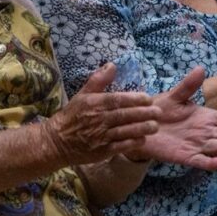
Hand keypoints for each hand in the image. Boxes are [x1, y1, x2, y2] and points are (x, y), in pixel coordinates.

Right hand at [42, 63, 161, 165]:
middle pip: (124, 115)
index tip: (148, 98)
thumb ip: (98, 80)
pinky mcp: (102, 151)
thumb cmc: (72, 116)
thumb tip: (112, 64)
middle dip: (143, 113)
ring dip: (141, 128)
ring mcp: (100, 136)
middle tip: (159, 112)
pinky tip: (143, 139)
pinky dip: (132, 143)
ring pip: (125, 131)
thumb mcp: (82, 94)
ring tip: (155, 126)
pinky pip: (120, 146)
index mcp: (95, 104)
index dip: (134, 99)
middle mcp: (98, 120)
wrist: (57, 141)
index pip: (117, 100)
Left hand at [126, 68, 216, 170]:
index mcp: (205, 117)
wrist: (141, 126)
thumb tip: (201, 68)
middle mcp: (204, 132)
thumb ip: (188, 85)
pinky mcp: (184, 156)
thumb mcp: (175, 96)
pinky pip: (198, 160)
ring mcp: (195, 145)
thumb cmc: (161, 110)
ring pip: (215, 146)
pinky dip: (208, 163)